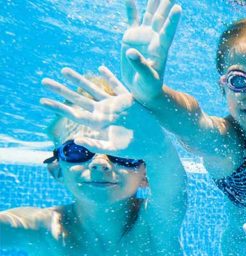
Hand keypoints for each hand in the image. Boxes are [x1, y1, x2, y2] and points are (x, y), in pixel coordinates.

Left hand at [40, 66, 155, 156]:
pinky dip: (109, 76)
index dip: (57, 107)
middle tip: (44, 82)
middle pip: (77, 99)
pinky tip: (100, 68)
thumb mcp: (114, 148)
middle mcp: (103, 112)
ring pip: (93, 89)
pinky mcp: (128, 100)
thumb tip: (76, 140)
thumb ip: (95, 144)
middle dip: (61, 90)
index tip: (42, 101)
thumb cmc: (135, 149)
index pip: (73, 113)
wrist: (154, 143)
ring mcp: (115, 105)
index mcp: (98, 123)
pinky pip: (117, 85)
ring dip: (79, 80)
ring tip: (63, 71)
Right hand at [121, 0, 180, 102]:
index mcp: (160, 48)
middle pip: (160, 17)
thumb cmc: (149, 86)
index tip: (178, 8)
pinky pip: (132, 18)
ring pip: (149, 14)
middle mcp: (154, 38)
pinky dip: (130, 8)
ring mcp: (143, 35)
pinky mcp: (132, 36)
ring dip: (152, 2)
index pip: (168, 31)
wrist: (142, 88)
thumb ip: (140, 65)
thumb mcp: (147, 78)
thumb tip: (131, 52)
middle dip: (164, 3)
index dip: (172, 20)